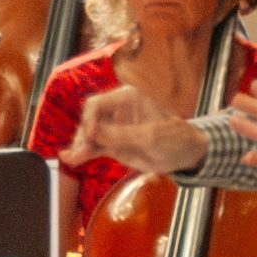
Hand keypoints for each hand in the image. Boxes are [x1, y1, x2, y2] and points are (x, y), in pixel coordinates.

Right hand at [63, 84, 208, 173]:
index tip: (90, 136)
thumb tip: (92, 133)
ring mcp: (113, 128)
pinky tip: (70, 159)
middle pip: (89, 119)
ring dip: (80, 146)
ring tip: (72, 158)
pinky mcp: (113, 144)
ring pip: (89, 135)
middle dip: (82, 135)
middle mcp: (116, 110)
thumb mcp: (150, 136)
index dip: (89, 119)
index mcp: (126, 98)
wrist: (185, 154)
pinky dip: (84, 153)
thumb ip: (120, 134)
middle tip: (80, 151)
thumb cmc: (174, 138)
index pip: (97, 103)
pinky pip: (94, 147)